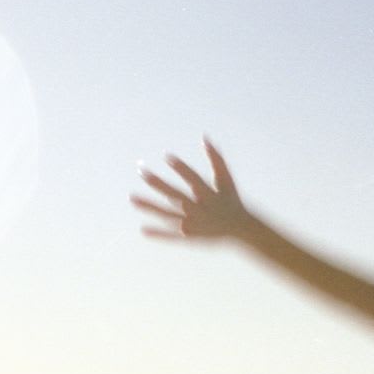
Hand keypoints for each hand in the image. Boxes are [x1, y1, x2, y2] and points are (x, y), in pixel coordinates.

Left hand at [131, 138, 253, 241]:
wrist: (241, 230)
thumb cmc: (232, 202)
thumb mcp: (226, 180)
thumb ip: (216, 160)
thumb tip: (205, 138)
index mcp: (208, 194)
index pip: (193, 179)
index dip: (181, 168)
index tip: (167, 157)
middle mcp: (198, 208)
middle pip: (175, 194)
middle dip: (158, 183)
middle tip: (141, 171)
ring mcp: (193, 223)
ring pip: (168, 214)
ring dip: (150, 207)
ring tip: (132, 198)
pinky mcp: (190, 236)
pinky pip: (172, 235)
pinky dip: (159, 234)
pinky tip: (143, 230)